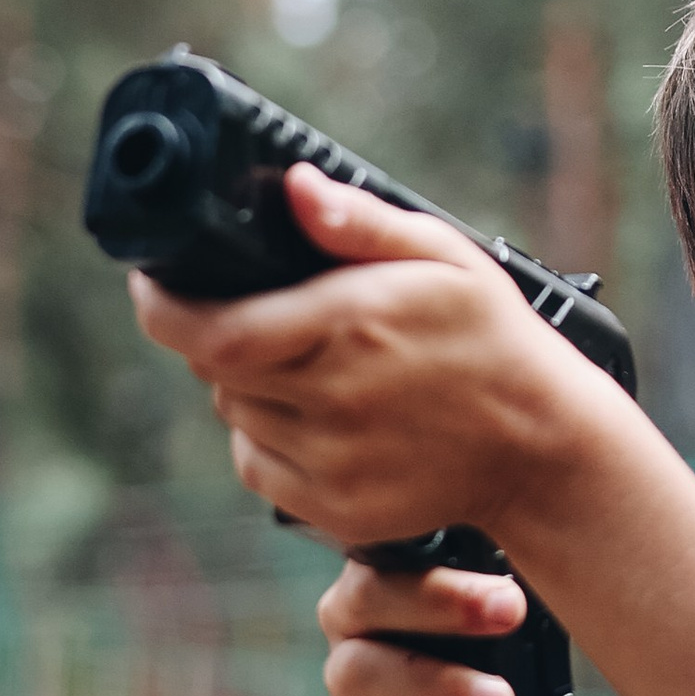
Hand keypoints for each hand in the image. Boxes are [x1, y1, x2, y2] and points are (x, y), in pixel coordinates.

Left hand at [128, 165, 612, 547]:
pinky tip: (322, 416)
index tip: (152, 285)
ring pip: (235, 416)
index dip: (162, 308)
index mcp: (347, 327)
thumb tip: (293, 186)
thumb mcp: (445, 257)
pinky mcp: (332, 509)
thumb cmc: (493, 339)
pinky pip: (259, 466)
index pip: (211, 330)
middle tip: (268, 316)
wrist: (542, 446)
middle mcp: (329, 400)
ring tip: (312, 366)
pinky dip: (268, 437)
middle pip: (216, 369)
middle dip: (219, 337)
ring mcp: (329, 463)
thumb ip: (359, 222)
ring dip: (248, 386)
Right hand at [317, 548, 527, 695]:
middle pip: (369, 598)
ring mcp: (350, 683)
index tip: (511, 594)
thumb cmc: (506, 612)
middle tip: (513, 615)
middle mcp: (353, 615)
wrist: (509, 688)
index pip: (387, 543)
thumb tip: (568, 514)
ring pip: (358, 675)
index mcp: (386, 559)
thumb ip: (511, 556)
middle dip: (443, 605)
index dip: (443, 565)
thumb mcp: (509, 576)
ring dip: (433, 686)